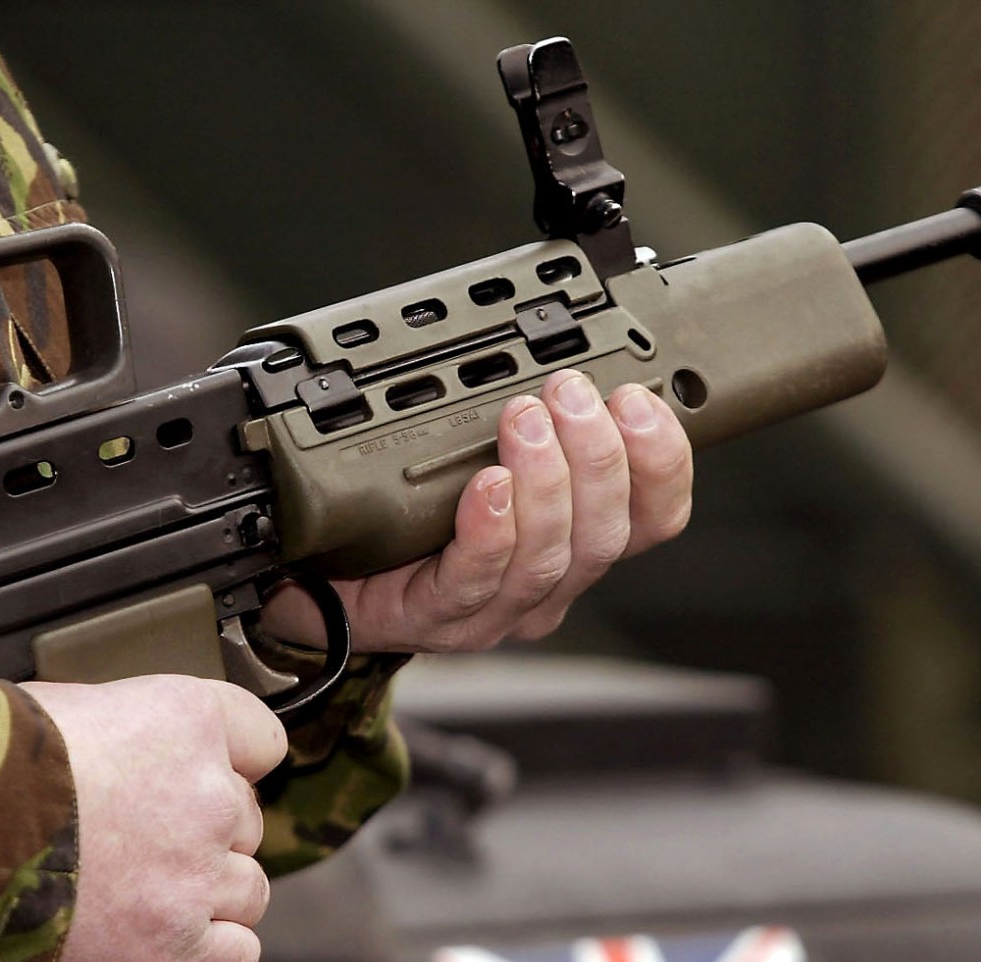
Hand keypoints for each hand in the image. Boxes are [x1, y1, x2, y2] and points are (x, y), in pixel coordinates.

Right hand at [19, 675, 287, 961]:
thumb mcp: (73, 707)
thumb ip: (136, 731)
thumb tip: (142, 751)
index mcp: (190, 720)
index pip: (261, 742)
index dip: (229, 766)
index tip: (199, 780)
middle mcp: (211, 797)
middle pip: (245, 823)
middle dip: (202, 836)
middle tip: (138, 845)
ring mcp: (198, 876)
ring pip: (248, 892)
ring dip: (205, 898)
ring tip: (137, 896)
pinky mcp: (177, 947)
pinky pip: (239, 958)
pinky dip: (214, 959)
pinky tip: (172, 947)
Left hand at [263, 370, 692, 651]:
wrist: (318, 571)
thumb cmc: (406, 510)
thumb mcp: (479, 448)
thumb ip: (530, 410)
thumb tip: (557, 325)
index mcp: (574, 543)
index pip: (653, 518)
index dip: (662, 462)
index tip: (639, 399)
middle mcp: (545, 585)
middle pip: (606, 536)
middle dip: (598, 457)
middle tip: (567, 392)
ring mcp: (492, 610)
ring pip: (547, 559)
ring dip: (546, 482)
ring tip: (524, 419)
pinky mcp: (433, 618)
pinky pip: (473, 579)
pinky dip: (488, 531)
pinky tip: (486, 488)